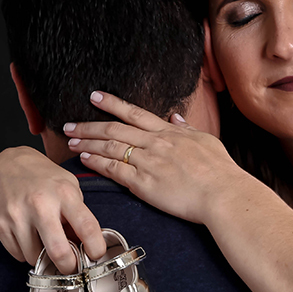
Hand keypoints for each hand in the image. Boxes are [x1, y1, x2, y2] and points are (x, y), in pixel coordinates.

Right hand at [0, 146, 105, 271]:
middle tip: (71, 266)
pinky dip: (25, 252)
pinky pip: (17, 254)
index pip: (87, 227)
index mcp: (64, 193)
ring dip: (42, 258)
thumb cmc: (42, 177)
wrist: (4, 163)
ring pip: (35, 257)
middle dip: (68, 266)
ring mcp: (17, 215)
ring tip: (44, 242)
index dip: (96, 248)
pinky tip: (28, 237)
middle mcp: (40, 204)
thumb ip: (77, 214)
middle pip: (58, 252)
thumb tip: (84, 247)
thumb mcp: (68, 185)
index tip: (96, 255)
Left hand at [65, 91, 244, 224]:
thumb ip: (187, 129)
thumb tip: (176, 118)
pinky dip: (97, 163)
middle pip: (114, 128)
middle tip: (69, 125)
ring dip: (88, 143)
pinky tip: (85, 160)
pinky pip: (114, 170)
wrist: (223, 194)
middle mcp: (155, 143)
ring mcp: (148, 162)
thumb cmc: (220, 171)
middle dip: (89, 125)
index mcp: (169, 132)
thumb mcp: (206, 141)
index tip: (94, 97)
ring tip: (71, 142)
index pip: (134, 113)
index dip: (112, 103)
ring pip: (110, 147)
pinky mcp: (144, 183)